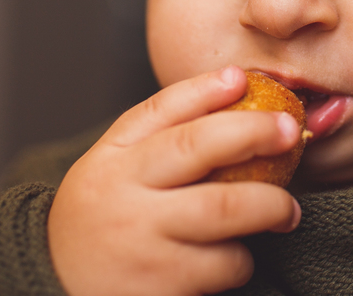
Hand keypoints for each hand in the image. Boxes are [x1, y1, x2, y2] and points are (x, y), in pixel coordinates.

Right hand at [47, 66, 302, 295]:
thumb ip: (164, 132)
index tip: (243, 78)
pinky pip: (223, 263)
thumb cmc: (108, 224)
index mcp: (112, 160)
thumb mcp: (117, 172)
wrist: (61, 293)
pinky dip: (242, 259)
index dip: (206, 89)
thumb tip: (236, 83)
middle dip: (254, 132)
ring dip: (268, 206)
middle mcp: (122, 196)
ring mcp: (141, 244)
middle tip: (291, 133)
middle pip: (198, 147)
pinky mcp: (160, 287)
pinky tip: (236, 257)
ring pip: (223, 209)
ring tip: (285, 211)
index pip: (159, 110)